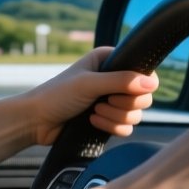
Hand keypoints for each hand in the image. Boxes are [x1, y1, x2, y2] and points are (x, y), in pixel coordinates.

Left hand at [15, 45, 158, 146]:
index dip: (141, 85)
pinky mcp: (108, 119)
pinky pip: (127, 128)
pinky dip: (111, 127)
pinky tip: (92, 121)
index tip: (123, 91)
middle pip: (144, 97)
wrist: (37, 121)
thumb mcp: (89, 84)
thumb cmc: (56, 95)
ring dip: (115, 117)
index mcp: (110, 60)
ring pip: (136, 114)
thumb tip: (151, 83)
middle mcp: (114, 78)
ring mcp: (112, 100)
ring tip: (94, 112)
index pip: (145, 72)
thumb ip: (121, 81)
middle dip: (124, 104)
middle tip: (104, 101)